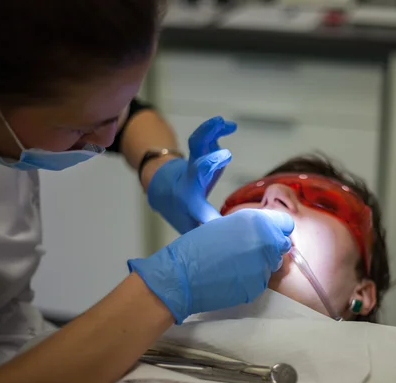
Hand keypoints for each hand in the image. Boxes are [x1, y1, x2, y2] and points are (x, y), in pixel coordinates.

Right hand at [127, 209, 294, 323]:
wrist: (180, 276)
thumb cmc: (196, 247)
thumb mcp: (225, 224)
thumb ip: (249, 226)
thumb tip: (264, 231)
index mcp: (257, 220)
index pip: (285, 224)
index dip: (277, 229)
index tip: (268, 234)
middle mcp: (265, 241)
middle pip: (281, 245)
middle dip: (270, 248)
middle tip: (248, 252)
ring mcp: (263, 265)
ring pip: (271, 265)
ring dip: (260, 265)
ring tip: (234, 265)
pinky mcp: (257, 286)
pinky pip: (260, 281)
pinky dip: (250, 280)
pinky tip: (231, 277)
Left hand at [147, 116, 236, 233]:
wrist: (165, 190)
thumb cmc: (184, 211)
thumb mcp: (192, 228)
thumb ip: (207, 235)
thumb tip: (230, 247)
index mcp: (190, 203)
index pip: (200, 211)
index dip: (209, 218)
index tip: (220, 222)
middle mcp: (191, 180)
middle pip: (197, 169)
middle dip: (208, 163)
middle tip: (224, 157)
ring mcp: (194, 162)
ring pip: (197, 145)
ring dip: (208, 132)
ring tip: (220, 122)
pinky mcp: (200, 151)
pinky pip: (206, 136)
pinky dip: (218, 128)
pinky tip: (230, 125)